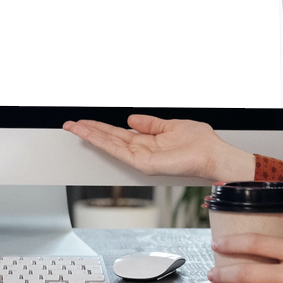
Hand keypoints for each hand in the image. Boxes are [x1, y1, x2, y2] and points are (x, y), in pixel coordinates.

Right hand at [62, 115, 256, 182]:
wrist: (213, 154)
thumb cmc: (200, 143)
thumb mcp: (171, 125)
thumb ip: (150, 124)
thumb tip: (133, 119)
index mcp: (147, 142)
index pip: (117, 134)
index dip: (100, 127)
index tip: (85, 121)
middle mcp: (141, 151)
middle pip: (108, 139)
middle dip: (88, 131)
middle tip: (70, 124)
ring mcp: (141, 158)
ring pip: (109, 144)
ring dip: (90, 135)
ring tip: (73, 127)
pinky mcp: (143, 163)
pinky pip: (118, 150)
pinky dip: (103, 142)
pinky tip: (91, 134)